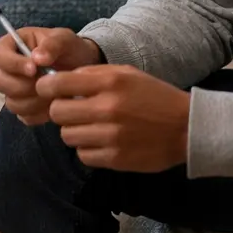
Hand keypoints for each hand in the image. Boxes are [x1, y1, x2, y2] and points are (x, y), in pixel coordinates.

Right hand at [0, 27, 103, 125]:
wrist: (82, 67)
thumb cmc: (70, 49)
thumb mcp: (65, 39)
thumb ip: (52, 44)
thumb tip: (37, 58)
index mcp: (12, 46)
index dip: (12, 64)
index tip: (34, 69)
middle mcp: (8, 69)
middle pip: (0, 81)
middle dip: (24, 86)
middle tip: (47, 83)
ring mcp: (14, 90)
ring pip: (11, 102)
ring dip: (34, 101)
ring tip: (54, 94)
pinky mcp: (25, 108)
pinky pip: (24, 116)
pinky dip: (40, 113)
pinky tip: (55, 104)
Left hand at [39, 65, 190, 171]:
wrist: (186, 128)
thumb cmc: (154, 96)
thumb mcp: (126, 74)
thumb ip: (93, 74)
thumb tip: (59, 79)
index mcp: (109, 83)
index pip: (58, 84)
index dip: (46, 86)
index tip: (48, 90)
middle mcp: (106, 108)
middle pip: (57, 112)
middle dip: (61, 110)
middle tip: (73, 110)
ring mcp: (110, 136)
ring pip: (67, 136)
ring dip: (74, 131)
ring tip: (90, 126)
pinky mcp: (115, 159)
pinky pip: (83, 155)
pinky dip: (87, 149)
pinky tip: (101, 141)